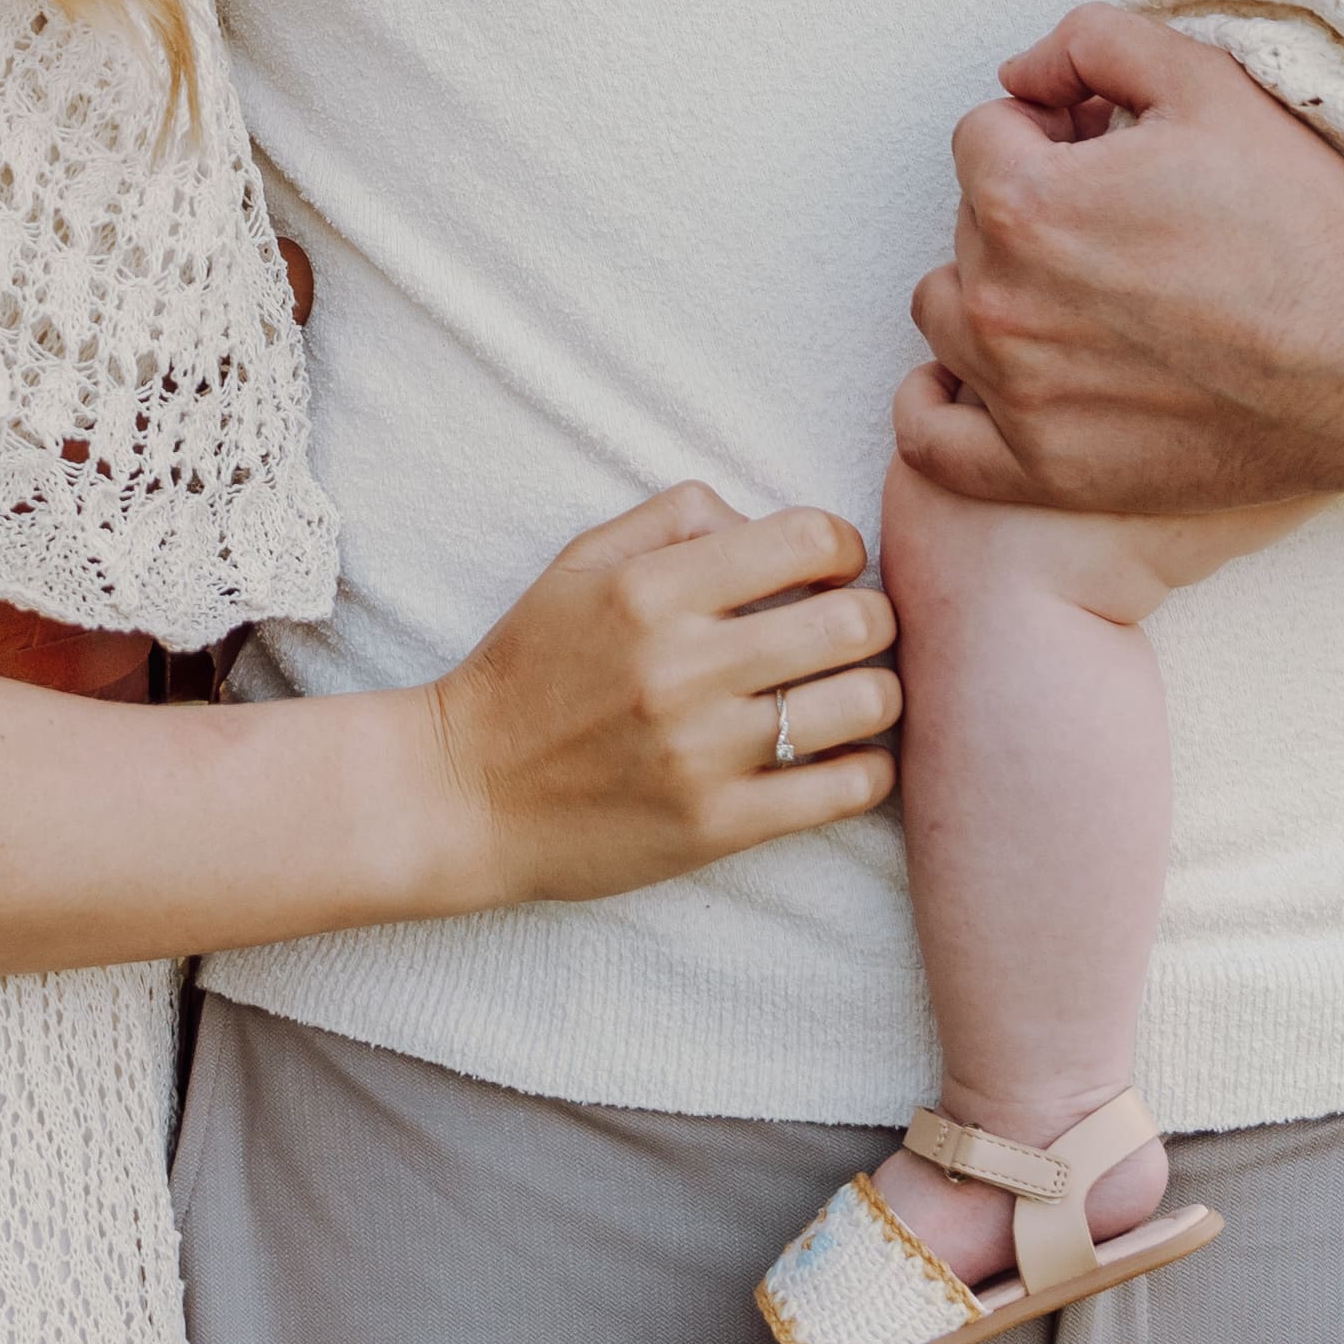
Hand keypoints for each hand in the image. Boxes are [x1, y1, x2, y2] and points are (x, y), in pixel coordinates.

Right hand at [424, 485, 895, 905]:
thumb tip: (766, 524)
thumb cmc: (528, 669)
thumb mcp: (579, 563)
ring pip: (866, 704)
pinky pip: (844, 790)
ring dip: (879, 692)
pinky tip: (846, 755)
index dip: (841, 546)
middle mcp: (682, 666)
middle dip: (874, 618)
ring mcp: (703, 752)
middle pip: (857, 621)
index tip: (829, 568)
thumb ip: (677, 517)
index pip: (810, 539)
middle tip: (853, 633)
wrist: (463, 794)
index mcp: (652, 590)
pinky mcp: (716, 826)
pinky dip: (869, 767)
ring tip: (853, 693)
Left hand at [898, 4, 1343, 514]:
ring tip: (1083, 285)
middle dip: (1032, 200)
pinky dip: (940, 405)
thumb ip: (1090, 41)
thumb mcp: (1206, 80)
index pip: (984, 134)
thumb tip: (1023, 75)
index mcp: (1025, 204)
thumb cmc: (1304, 219)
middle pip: (971, 221)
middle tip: (1126, 215)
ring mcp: (1020, 399)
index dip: (1052, 126)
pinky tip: (976, 378)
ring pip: (947, 312)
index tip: (1114, 147)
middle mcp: (1001, 305)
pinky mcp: (1049, 471)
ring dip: (994, 286)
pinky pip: (934, 442)